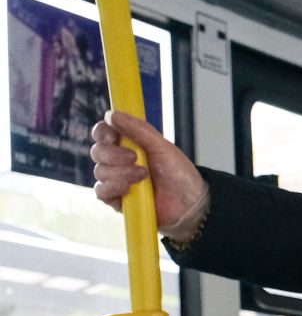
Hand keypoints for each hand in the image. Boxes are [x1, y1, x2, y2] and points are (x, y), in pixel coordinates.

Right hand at [90, 112, 206, 231]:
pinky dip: (113, 187)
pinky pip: (101, 191)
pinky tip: (129, 188)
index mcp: (127, 144)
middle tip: (135, 158)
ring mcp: (115, 179)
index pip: (103, 133)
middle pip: (98, 151)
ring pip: (100, 171)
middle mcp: (118, 160)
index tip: (113, 136)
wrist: (189, 201)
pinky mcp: (115, 198)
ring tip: (144, 176)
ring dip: (121, 172)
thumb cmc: (177, 172)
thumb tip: (112, 114)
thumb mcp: (161, 146)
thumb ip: (138, 129)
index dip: (103, 133)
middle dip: (114, 154)